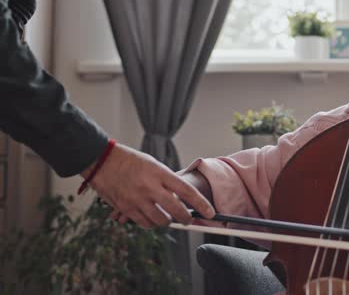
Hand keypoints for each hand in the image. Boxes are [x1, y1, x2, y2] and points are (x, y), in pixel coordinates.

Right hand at [82, 143, 214, 227]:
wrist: (102, 161)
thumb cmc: (130, 161)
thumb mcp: (153, 165)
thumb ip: (167, 182)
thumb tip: (180, 199)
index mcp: (160, 173)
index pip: (187, 191)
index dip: (201, 204)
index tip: (210, 212)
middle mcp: (150, 187)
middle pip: (176, 210)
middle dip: (187, 218)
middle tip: (189, 220)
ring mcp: (137, 199)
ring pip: (161, 221)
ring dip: (168, 221)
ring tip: (168, 216)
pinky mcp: (126, 208)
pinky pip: (145, 224)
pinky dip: (152, 224)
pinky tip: (152, 217)